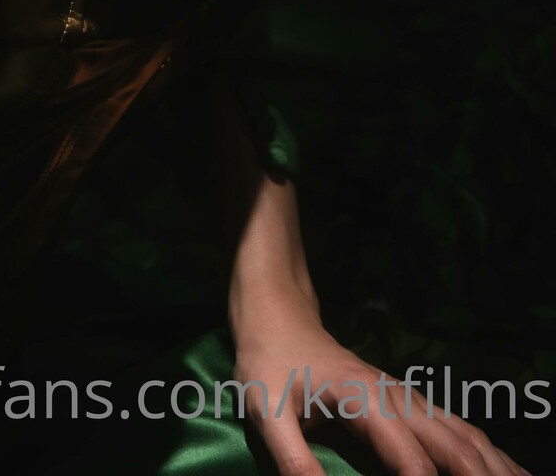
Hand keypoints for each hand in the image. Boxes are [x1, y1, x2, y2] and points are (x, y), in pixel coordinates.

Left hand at [229, 296, 532, 475]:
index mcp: (366, 402)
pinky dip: (486, 452)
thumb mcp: (266, 412)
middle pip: (454, 446)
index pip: (411, 457)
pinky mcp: (409, 401)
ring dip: (494, 466)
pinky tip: (506, 469)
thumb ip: (293, 460)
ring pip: (465, 437)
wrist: (277, 313)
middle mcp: (398, 398)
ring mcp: (407, 397)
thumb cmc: (268, 362)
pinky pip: (458, 429)